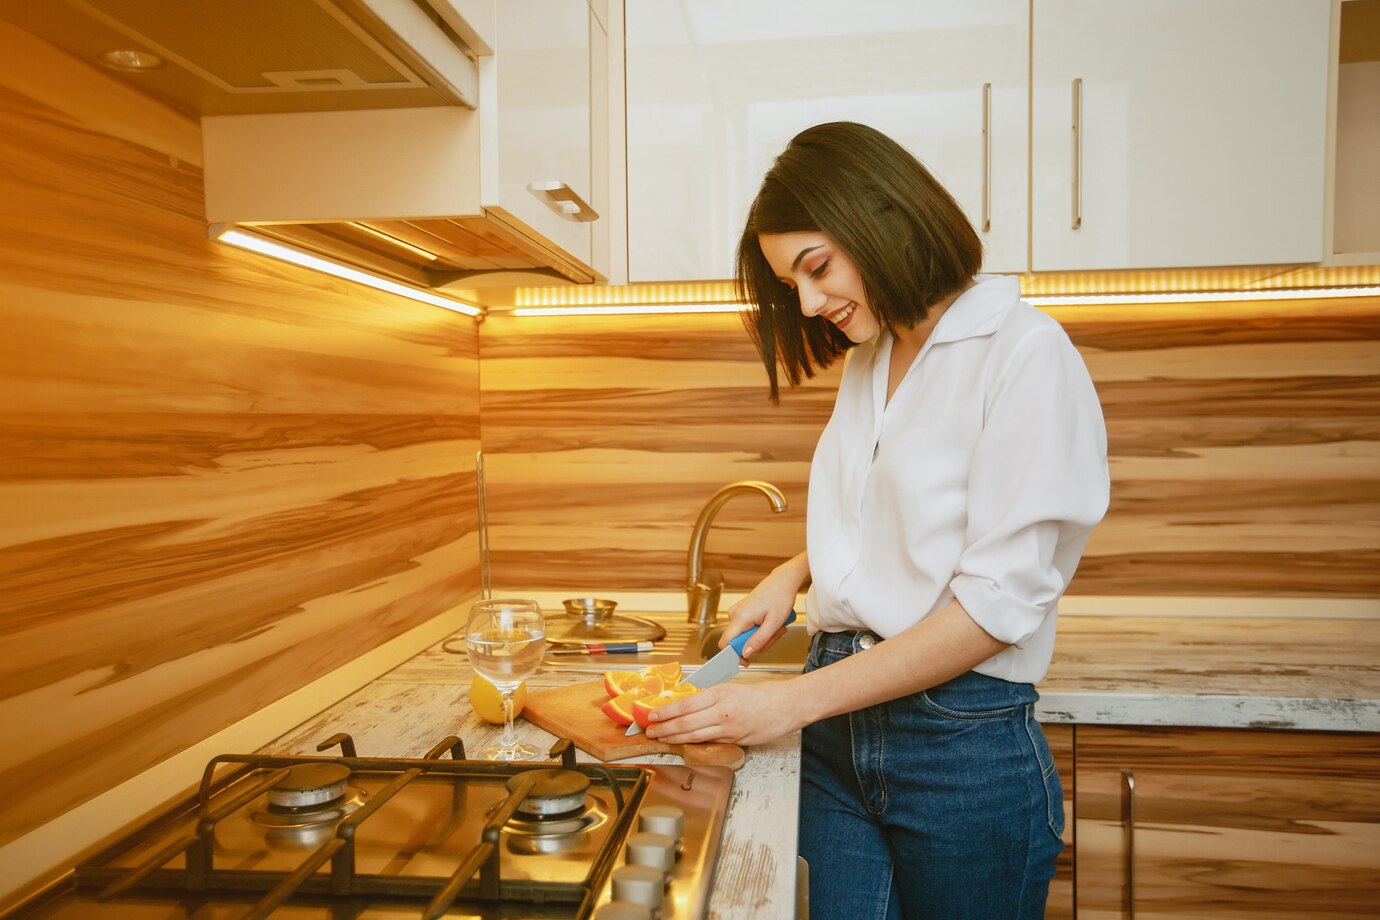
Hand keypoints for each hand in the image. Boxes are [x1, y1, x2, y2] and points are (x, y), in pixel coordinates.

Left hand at [643, 680, 803, 746]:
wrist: (786, 706)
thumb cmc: (763, 695)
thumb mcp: (732, 689)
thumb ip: (711, 698)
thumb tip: (689, 705)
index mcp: (720, 694)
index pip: (684, 705)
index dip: (665, 712)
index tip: (652, 715)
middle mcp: (721, 712)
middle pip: (685, 723)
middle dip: (664, 728)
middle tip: (649, 731)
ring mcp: (728, 729)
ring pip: (694, 735)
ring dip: (674, 738)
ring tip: (660, 738)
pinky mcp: (734, 741)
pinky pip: (708, 742)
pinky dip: (692, 743)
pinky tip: (683, 743)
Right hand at [722, 557, 804, 658]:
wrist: (783, 581)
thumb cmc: (780, 597)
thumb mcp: (774, 623)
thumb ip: (759, 640)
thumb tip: (746, 654)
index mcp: (740, 617)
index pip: (726, 643)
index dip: (734, 655)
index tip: (747, 661)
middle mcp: (734, 614)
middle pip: (739, 642)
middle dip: (758, 644)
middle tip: (774, 635)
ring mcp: (738, 613)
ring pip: (745, 636)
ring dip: (762, 637)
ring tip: (775, 626)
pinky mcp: (742, 612)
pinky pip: (748, 629)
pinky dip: (760, 630)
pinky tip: (770, 623)